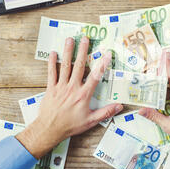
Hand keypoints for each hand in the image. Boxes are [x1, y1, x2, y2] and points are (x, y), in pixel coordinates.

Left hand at [17, 37, 122, 158]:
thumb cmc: (70, 126)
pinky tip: (53, 53)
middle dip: (83, 51)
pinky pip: (51, 73)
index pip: (95, 76)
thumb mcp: (90, 121)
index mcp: (83, 94)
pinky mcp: (51, 88)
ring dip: (68, 52)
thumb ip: (105, 112)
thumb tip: (119, 107)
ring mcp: (61, 87)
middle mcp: (73, 87)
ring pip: (65, 66)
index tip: (107, 54)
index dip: (102, 64)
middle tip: (85, 39)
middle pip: (79, 66)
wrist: (50, 129)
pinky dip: (52, 63)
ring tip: (70, 40)